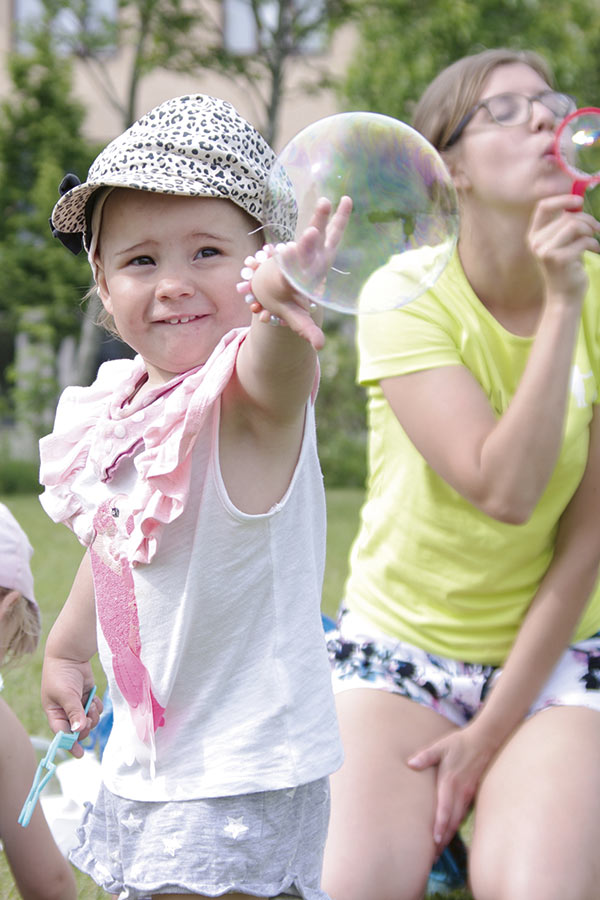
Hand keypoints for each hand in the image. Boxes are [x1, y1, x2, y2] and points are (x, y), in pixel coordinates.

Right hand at [41, 655, 102, 757]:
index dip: (70, 744)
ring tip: (91, 705)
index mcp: (55, 714)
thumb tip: (78, 730)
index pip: (62, 734)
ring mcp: (77, 705)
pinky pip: (95, 710)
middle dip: (85, 727)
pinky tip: (94, 699)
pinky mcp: (87, 697)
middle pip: (78, 730)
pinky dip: (97, 707)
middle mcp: (65, 712)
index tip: (79, 754)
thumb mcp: (66, 694)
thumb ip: (74, 713)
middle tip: (88, 718)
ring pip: (89, 721)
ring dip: (93, 716)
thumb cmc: (61, 674)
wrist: (69, 654)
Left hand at [241, 195, 352, 349]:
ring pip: (314, 236)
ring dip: (321, 219)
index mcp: (289, 282)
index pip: (290, 274)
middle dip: (306, 243)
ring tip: (327, 202)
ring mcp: (305, 252)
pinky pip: (325, 230)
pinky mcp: (313, 245)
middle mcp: (297, 264)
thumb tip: (320, 347)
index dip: (290, 264)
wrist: (266, 280)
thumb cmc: (280, 300)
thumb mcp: (291, 316)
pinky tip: (343, 200)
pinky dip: (333, 217)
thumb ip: (305, 329)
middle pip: (302, 253)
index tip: (288, 252)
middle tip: (311, 232)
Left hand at [407, 721, 496, 851]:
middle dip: (442, 841)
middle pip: (452, 822)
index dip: (440, 826)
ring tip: (437, 852)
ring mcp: (467, 795)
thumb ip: (426, 756)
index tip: (435, 841)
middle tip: (431, 858)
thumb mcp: (441, 746)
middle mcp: (460, 792)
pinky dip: (455, 827)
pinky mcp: (471, 795)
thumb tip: (410, 763)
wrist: (484, 741)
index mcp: (450, 781)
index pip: (445, 809)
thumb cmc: (459, 743)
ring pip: (458, 821)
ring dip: (448, 837)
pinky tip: (448, 834)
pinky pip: (462, 815)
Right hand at [528, 193, 599, 300]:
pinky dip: (594, 244)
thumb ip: (564, 224)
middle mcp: (536, 242)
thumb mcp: (562, 242)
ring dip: (590, 230)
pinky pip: (583, 240)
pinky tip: (595, 250)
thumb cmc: (566, 267)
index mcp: (534, 235)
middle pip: (567, 217)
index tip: (578, 201)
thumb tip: (578, 203)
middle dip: (587, 220)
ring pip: (575, 225)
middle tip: (596, 228)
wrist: (564, 295)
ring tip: (595, 238)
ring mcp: (546, 251)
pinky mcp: (559, 259)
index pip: (543, 207)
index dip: (562, 199)